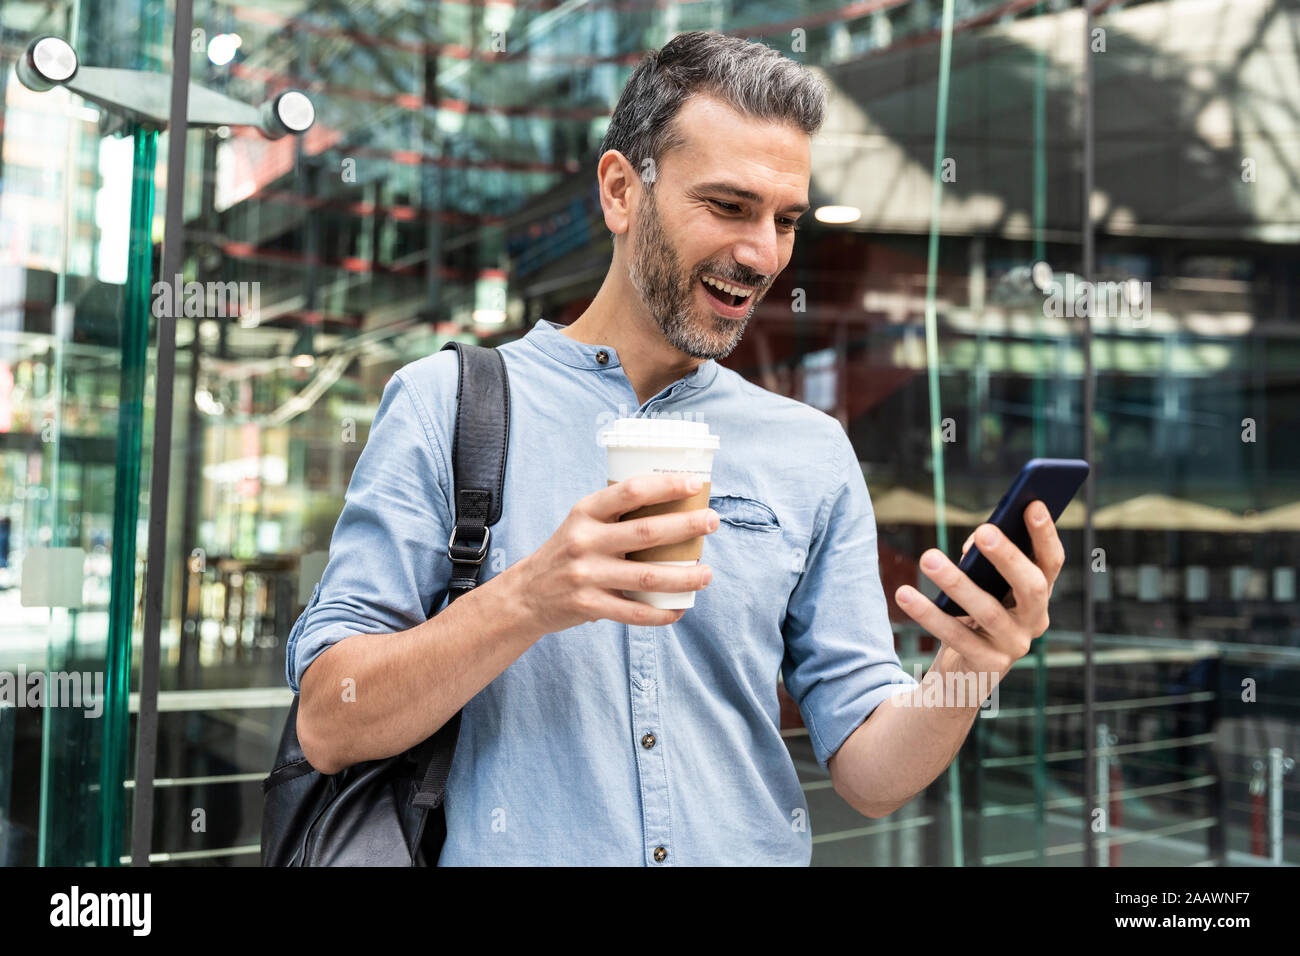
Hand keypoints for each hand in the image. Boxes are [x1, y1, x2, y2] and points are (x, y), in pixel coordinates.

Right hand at [510, 473, 718, 633]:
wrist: (526, 594)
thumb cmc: (568, 552)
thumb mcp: (582, 523)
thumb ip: (616, 515)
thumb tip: (675, 506)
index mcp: (585, 512)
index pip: (630, 491)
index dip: (666, 485)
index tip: (694, 484)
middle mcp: (585, 540)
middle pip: (647, 532)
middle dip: (687, 525)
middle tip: (712, 522)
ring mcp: (586, 575)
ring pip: (647, 575)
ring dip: (684, 576)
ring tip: (707, 573)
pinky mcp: (589, 605)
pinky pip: (634, 611)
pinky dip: (662, 612)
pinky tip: (681, 608)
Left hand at [894, 500, 1064, 679]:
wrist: (963, 678)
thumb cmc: (972, 618)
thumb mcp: (981, 587)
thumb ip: (982, 563)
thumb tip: (975, 543)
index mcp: (1038, 596)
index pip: (1051, 562)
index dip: (1045, 534)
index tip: (1032, 503)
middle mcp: (1035, 621)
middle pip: (1032, 586)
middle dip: (1008, 556)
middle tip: (983, 531)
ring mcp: (1015, 646)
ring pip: (988, 610)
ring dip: (956, 581)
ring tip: (928, 557)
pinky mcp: (988, 666)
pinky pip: (956, 636)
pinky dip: (928, 613)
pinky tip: (905, 593)